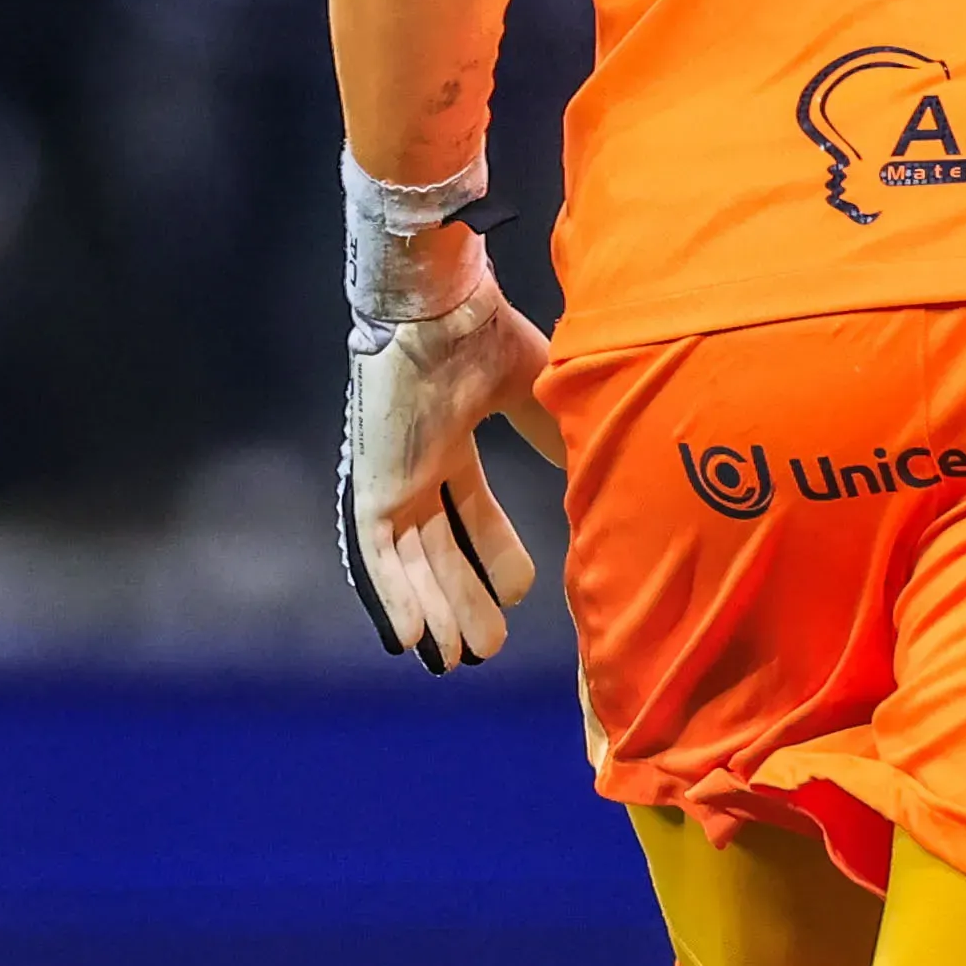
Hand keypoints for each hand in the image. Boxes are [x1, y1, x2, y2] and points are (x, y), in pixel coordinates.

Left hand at [337, 279, 553, 670]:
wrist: (443, 308)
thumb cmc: (486, 335)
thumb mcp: (537, 393)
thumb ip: (557, 435)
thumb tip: (595, 471)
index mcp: (452, 433)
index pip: (469, 508)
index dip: (491, 553)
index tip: (516, 593)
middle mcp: (419, 459)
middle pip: (440, 546)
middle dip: (464, 596)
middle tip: (488, 646)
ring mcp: (392, 473)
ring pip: (411, 560)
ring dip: (436, 608)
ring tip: (461, 658)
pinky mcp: (370, 483)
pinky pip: (376, 553)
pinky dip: (393, 597)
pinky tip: (413, 639)